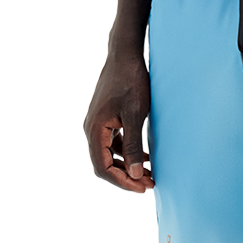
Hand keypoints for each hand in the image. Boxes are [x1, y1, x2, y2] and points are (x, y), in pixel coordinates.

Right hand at [86, 50, 153, 194]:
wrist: (125, 55)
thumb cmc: (131, 81)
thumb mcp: (135, 114)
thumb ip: (133, 145)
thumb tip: (135, 174)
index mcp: (95, 129)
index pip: (103, 167)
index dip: (122, 181)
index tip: (142, 187)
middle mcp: (92, 129)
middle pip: (104, 163)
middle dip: (126, 176)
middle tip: (149, 183)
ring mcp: (99, 124)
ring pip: (109, 154)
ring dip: (127, 166)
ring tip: (149, 173)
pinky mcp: (107, 119)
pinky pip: (113, 143)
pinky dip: (127, 152)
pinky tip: (145, 155)